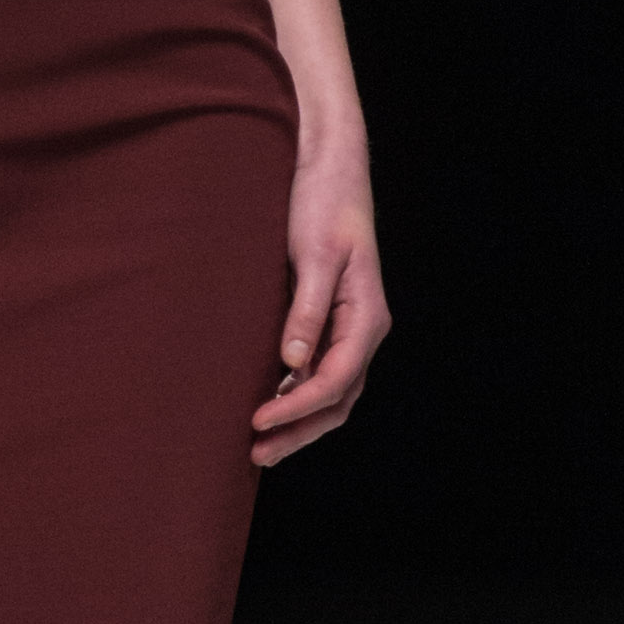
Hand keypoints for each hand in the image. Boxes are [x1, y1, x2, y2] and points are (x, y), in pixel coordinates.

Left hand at [251, 163, 389, 467]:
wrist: (329, 170)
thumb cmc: (324, 205)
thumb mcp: (315, 257)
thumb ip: (307, 311)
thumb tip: (292, 363)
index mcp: (367, 317)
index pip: (334, 381)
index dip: (296, 407)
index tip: (257, 421)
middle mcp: (364, 329)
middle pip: (338, 400)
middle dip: (299, 430)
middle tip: (256, 453)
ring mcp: (349, 328)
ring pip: (331, 393)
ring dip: (299, 421)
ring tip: (260, 445)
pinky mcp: (330, 321)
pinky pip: (320, 372)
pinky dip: (296, 396)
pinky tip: (268, 406)